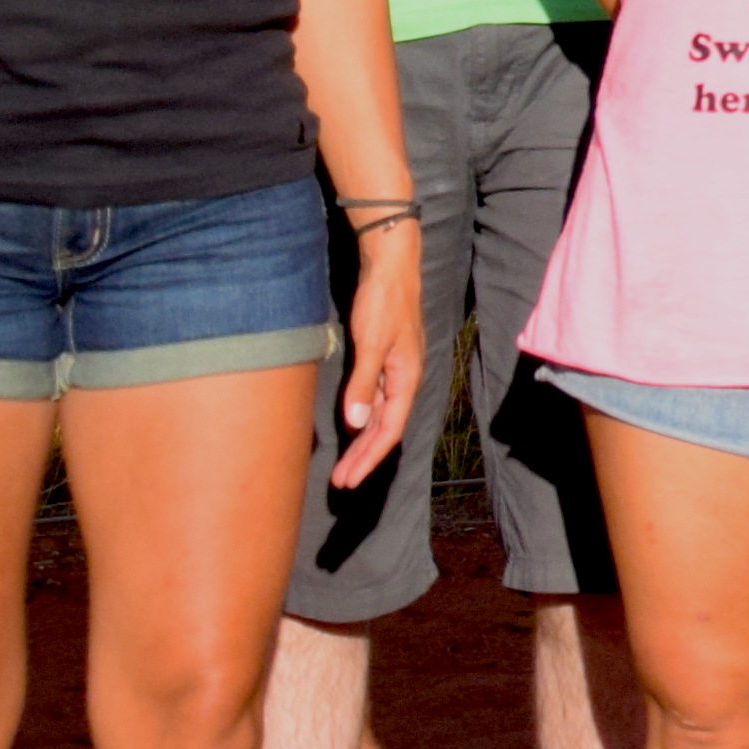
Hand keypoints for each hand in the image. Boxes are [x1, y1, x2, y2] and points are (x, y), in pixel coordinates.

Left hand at [327, 208, 426, 487]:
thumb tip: (357, 424)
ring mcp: (393, 370)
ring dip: (362, 442)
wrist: (390, 266)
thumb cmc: (384, 302)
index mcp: (407, 378)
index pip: (389, 430)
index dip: (369, 458)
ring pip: (379, 416)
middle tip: (341, 482)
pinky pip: (374, 400)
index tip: (348, 480)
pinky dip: (362, 419)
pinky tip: (351, 428)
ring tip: (344, 465)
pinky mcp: (382, 360)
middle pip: (385, 428)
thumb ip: (364, 384)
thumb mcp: (372, 343)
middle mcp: (403, 379)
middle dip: (364, 457)